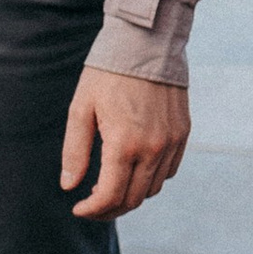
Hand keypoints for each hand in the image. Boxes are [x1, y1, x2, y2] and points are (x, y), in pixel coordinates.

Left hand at [61, 68, 189, 219]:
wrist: (145, 43)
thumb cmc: (106, 74)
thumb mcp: (81, 109)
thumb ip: (75, 151)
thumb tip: (69, 186)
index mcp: (124, 145)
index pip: (110, 196)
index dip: (93, 210)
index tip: (77, 209)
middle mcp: (153, 149)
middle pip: (133, 199)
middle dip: (110, 210)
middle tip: (91, 207)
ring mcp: (172, 142)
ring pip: (153, 188)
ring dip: (130, 196)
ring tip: (109, 189)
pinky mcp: (183, 133)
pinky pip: (169, 171)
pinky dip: (150, 180)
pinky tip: (132, 171)